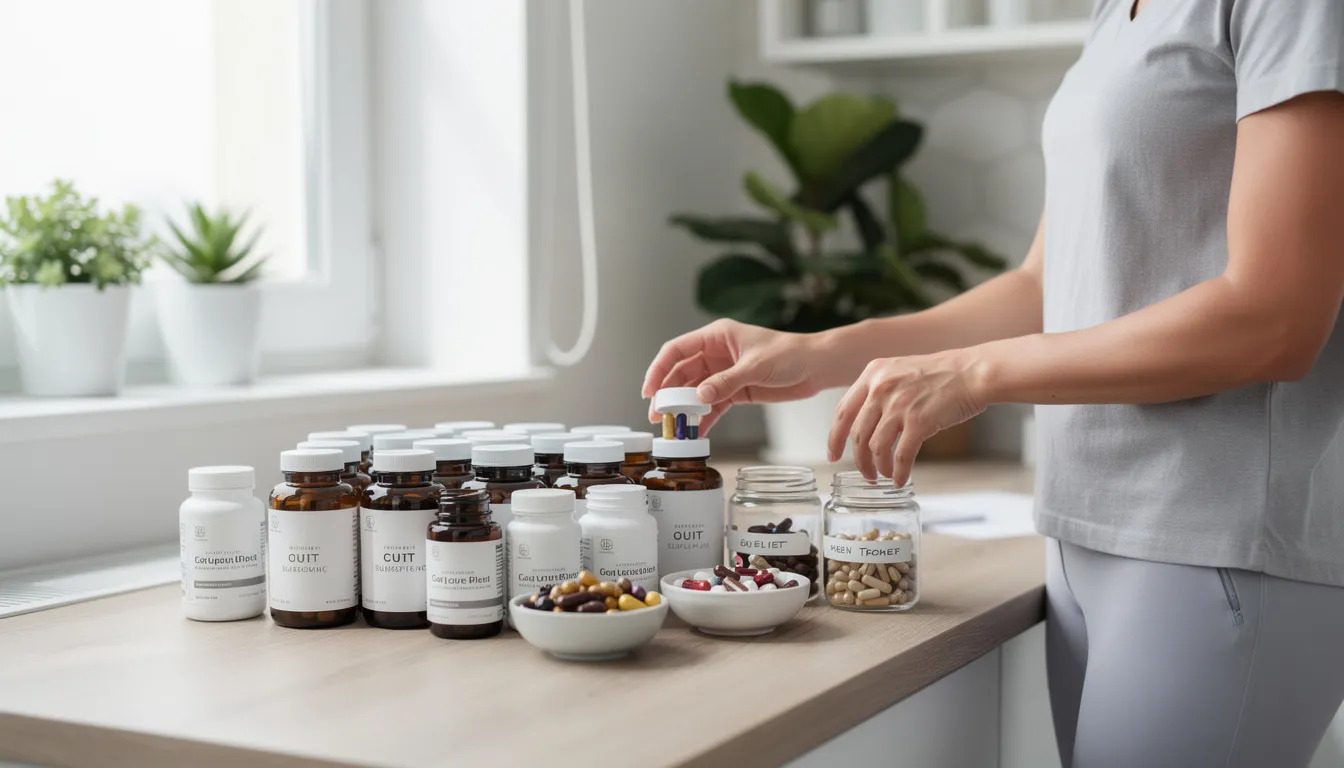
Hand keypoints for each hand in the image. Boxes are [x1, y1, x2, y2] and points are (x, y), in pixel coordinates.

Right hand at [641, 319, 824, 432]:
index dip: (659, 369)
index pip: (677, 350)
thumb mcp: (755, 366)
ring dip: (684, 409)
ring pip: (695, 392)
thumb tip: (699, 396)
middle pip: (682, 373)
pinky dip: (704, 418)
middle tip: (659, 415)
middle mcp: (716, 354)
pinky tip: (696, 432)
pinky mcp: (736, 391)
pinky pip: (713, 405)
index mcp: (716, 336)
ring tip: (674, 428)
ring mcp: (724, 373)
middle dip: (668, 394)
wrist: (817, 366)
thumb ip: (726, 382)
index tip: (650, 390)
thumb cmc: (791, 353)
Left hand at [828, 350, 987, 483]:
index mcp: (873, 374)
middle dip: (858, 460)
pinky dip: (898, 471)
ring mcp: (899, 405)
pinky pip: (900, 455)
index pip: (843, 411)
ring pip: (875, 447)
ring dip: (877, 467)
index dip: (834, 437)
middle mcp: (881, 388)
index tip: (833, 454)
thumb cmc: (943, 373)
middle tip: (865, 473)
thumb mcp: (900, 371)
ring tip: (883, 476)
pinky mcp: (919, 421)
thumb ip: (880, 390)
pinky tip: (900, 479)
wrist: (974, 372)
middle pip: (857, 434)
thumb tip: (866, 420)